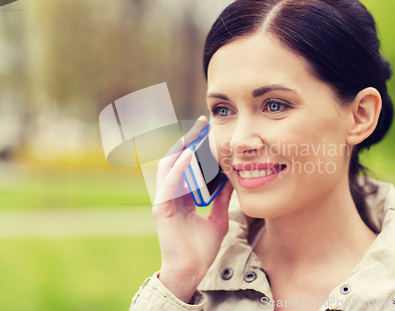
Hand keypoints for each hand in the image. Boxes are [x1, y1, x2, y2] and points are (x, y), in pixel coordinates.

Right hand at [151, 115, 233, 302]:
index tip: (210, 132)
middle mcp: (171, 194)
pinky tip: (190, 156)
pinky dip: (179, 168)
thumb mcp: (217, 218)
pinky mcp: (161, 208)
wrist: (191, 271)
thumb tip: (233, 179)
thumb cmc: (201, 248)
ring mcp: (164, 199)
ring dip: (182, 148)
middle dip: (189, 141)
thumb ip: (221, 199)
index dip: (197, 148)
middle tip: (203, 124)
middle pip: (177, 160)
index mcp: (182, 196)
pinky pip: (169, 183)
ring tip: (196, 133)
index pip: (188, 166)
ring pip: (169, 166)